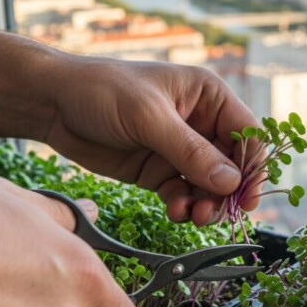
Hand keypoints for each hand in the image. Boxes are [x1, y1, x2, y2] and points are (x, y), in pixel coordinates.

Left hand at [43, 57, 259, 225]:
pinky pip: (183, 195)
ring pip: (210, 186)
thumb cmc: (102, 91)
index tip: (248, 196)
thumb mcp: (149, 117)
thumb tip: (230, 182)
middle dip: (227, 193)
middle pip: (232, 167)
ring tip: (192, 216)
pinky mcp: (158, 171)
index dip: (253, 166)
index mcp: (208, 97)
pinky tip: (174, 211)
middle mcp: (200, 124)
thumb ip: (190, 151)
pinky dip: (184, 207)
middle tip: (211, 213)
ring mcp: (180, 150)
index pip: (247, 134)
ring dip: (206, 204)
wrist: (53, 103)